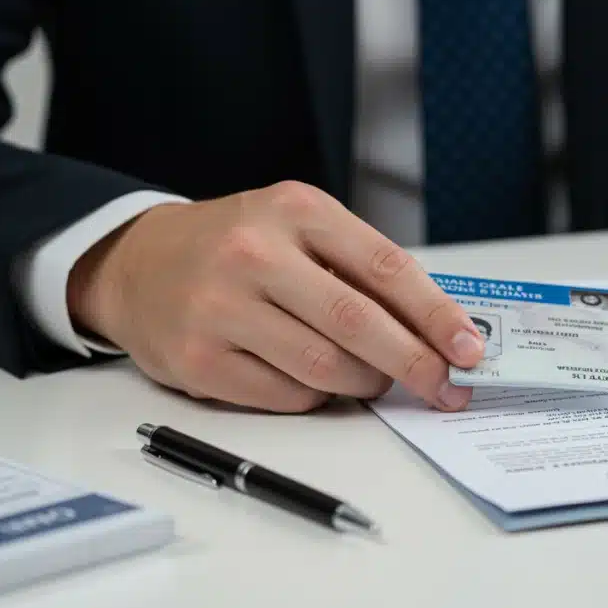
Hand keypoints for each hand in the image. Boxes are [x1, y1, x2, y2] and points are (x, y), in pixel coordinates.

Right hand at [66, 181, 484, 412]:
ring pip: (325, 368)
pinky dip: (315, 397)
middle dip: (415, 364)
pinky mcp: (198, 360)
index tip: (469, 348)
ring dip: (365, 383)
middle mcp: (255, 254)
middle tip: (447, 388)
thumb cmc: (237, 245)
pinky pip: (286, 396)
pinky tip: (313, 381)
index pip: (386, 267)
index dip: (436, 314)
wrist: (137, 263)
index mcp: (297, 211)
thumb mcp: (298, 227)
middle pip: (359, 324)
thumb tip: (438, 329)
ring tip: (374, 378)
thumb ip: (360, 269)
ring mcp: (221, 308)